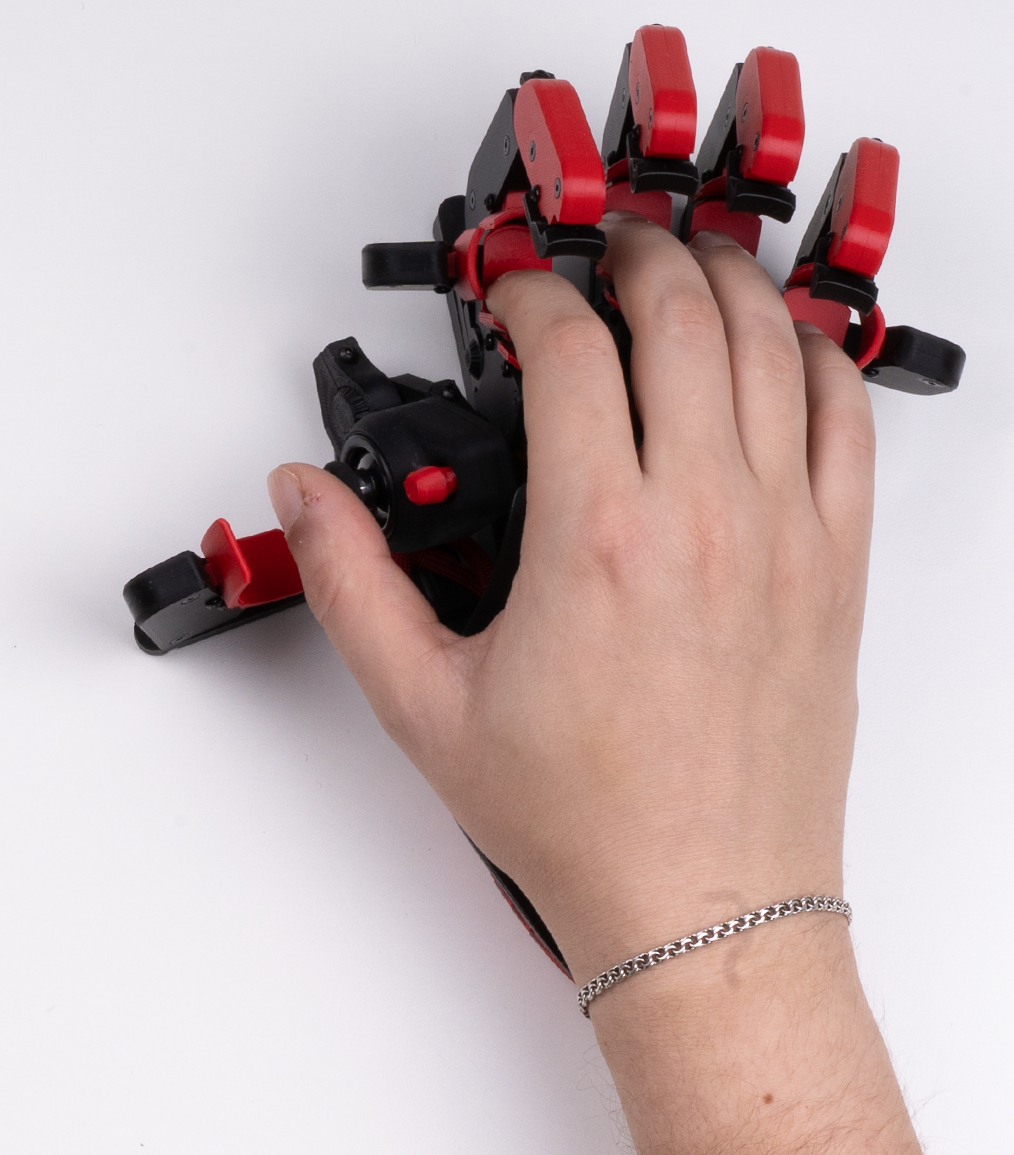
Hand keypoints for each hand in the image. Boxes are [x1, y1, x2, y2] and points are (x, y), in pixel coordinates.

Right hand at [268, 217, 874, 984]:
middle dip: (634, 256)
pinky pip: (850, 421)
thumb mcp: (421, 701)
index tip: (509, 297)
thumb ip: (350, 581)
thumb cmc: (580, 816)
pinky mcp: (837, 568)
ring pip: (774, 348)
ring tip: (687, 265)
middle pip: (684, 315)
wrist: (702, 903)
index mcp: (596, 535)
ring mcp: (786, 536)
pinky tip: (785, 343)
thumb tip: (304, 496)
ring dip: (726, 282)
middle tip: (599, 250)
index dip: (532, 293)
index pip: (572, 348)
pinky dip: (819, 358)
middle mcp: (704, 518)